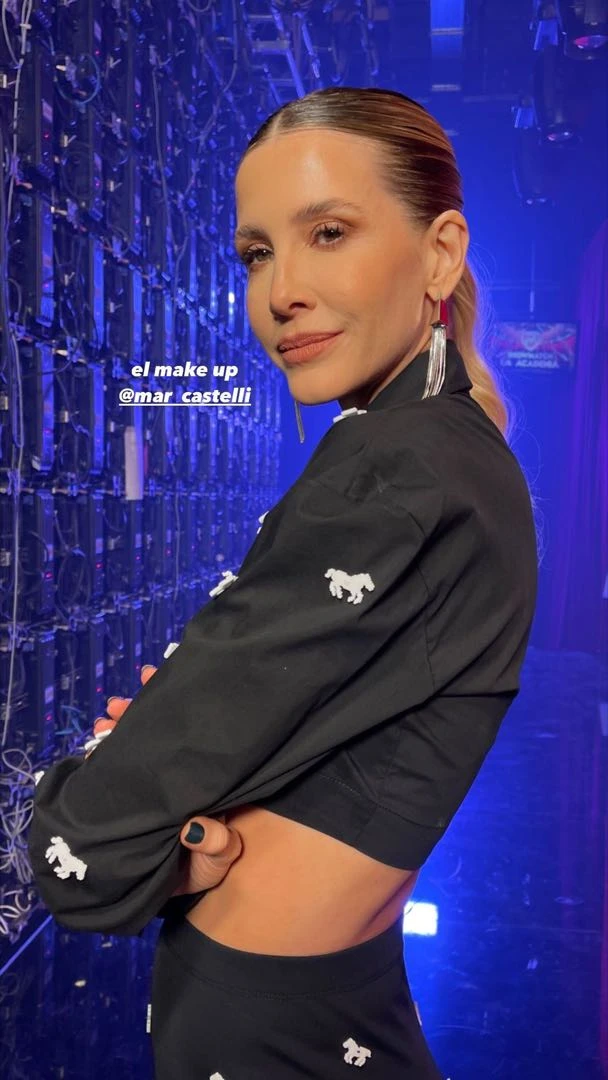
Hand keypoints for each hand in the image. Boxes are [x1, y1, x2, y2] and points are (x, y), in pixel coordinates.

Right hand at [89, 665, 242, 894]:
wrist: (191, 894)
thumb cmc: (213, 867)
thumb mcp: (223, 856)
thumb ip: (218, 843)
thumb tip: (195, 829)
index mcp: (199, 779)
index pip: (184, 737)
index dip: (169, 710)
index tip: (151, 680)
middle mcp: (176, 777)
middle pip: (155, 737)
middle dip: (134, 715)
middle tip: (115, 707)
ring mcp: (152, 789)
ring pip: (134, 752)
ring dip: (116, 733)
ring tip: (101, 722)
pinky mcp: (132, 807)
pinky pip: (117, 777)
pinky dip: (102, 761)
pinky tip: (90, 753)